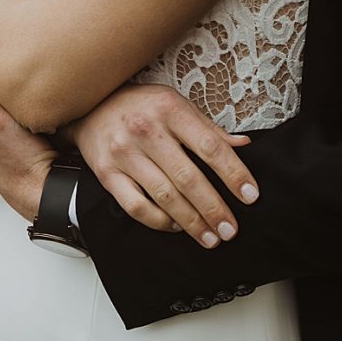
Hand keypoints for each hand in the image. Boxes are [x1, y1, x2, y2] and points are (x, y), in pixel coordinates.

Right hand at [64, 83, 255, 248]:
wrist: (90, 105)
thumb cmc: (142, 105)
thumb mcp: (178, 103)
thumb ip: (209, 128)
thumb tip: (243, 145)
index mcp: (171, 110)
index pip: (211, 147)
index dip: (233, 173)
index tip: (250, 195)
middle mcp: (146, 131)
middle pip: (187, 178)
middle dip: (213, 208)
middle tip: (230, 229)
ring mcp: (124, 154)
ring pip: (163, 196)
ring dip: (190, 222)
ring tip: (210, 237)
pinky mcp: (107, 174)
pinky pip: (135, 206)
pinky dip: (158, 221)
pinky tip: (176, 227)